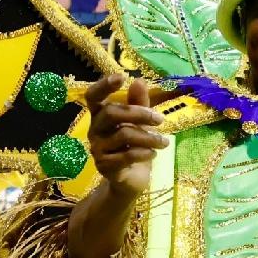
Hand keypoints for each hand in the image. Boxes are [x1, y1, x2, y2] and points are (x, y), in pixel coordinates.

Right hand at [84, 74, 167, 197]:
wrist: (130, 181)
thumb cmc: (134, 147)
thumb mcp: (140, 124)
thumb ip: (138, 103)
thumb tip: (139, 80)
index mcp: (100, 115)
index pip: (93, 97)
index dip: (103, 85)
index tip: (121, 77)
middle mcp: (94, 130)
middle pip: (111, 113)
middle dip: (139, 114)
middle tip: (161, 119)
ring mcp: (97, 149)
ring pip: (123, 135)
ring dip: (149, 137)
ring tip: (164, 142)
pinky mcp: (104, 166)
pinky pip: (126, 156)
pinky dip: (144, 153)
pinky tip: (154, 153)